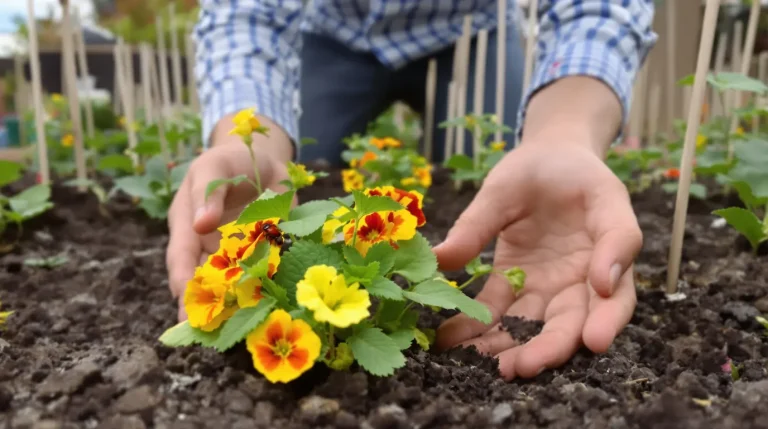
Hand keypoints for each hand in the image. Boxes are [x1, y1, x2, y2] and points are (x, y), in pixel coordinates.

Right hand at [166, 115, 292, 321]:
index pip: (181, 260)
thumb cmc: (228, 161)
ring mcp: (237, 255)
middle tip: (211, 332)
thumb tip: (199, 224)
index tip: (186, 306)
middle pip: (204, 282)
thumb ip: (207, 193)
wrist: (264, 158)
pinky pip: (264, 277)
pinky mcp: (265, 255)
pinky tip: (274, 309)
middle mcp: (209, 247)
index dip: (182, 283)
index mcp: (189, 227)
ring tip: (240, 332)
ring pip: (234, 285)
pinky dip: (268, 292)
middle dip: (207, 307)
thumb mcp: (213, 168)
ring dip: (237, 307)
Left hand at [433, 141, 642, 379]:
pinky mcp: (519, 285)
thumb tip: (443, 258)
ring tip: (490, 369)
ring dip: (516, 349)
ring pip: (539, 325)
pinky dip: (479, 331)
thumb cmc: (545, 166)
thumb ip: (483, 220)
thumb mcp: (514, 181)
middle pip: (576, 319)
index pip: (617, 285)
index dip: (608, 315)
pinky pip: (501, 312)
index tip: (594, 339)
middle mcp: (583, 274)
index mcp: (607, 242)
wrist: (546, 159)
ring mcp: (551, 283)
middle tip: (525, 367)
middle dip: (552, 347)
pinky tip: (453, 344)